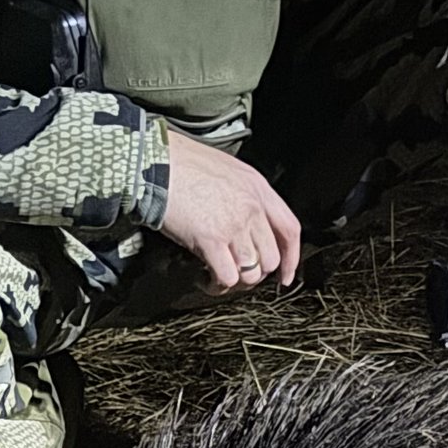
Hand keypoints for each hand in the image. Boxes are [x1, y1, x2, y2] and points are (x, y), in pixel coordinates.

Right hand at [156, 130, 303, 290]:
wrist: (156, 162)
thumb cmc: (182, 163)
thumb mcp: (226, 170)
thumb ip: (242, 195)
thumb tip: (243, 222)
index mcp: (258, 188)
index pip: (289, 229)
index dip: (291, 258)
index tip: (285, 274)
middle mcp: (251, 207)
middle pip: (271, 257)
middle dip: (256, 274)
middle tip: (239, 275)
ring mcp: (234, 225)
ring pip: (251, 272)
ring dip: (236, 281)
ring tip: (219, 277)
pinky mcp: (211, 240)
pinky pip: (227, 277)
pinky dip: (217, 285)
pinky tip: (205, 278)